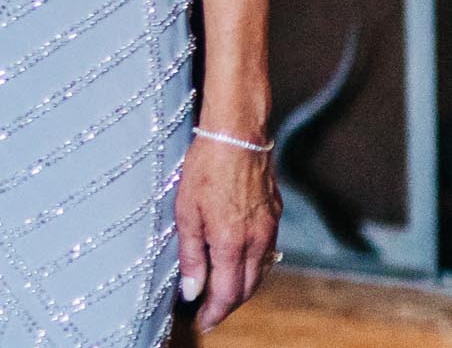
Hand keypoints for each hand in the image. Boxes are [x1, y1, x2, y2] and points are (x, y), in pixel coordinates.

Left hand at [176, 131, 281, 328]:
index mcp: (231, 243)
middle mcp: (256, 242)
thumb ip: (190, 255)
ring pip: (259, 272)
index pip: (226, 293)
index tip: (203, 322)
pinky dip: (253, 267)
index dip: (215, 312)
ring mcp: (269, 229)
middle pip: (246, 288)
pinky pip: (266, 253)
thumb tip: (192, 292)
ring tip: (222, 294)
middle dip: (227, 305)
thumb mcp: (185, 212)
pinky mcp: (274, 216)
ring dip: (241, 288)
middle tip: (209, 314)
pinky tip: (240, 264)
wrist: (237, 137)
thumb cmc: (204, 170)